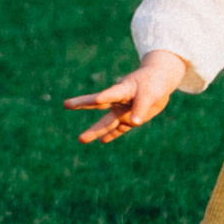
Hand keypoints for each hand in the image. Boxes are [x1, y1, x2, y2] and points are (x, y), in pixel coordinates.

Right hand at [67, 50, 189, 143]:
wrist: (158, 83)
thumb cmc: (152, 83)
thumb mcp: (150, 94)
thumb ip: (141, 107)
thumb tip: (134, 123)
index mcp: (123, 89)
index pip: (113, 93)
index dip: (106, 96)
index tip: (96, 98)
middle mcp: (118, 101)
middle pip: (98, 104)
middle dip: (82, 104)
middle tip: (65, 104)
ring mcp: (122, 111)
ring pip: (106, 122)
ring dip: (95, 131)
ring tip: (80, 139)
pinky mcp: (128, 120)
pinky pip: (119, 129)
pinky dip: (111, 135)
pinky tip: (102, 141)